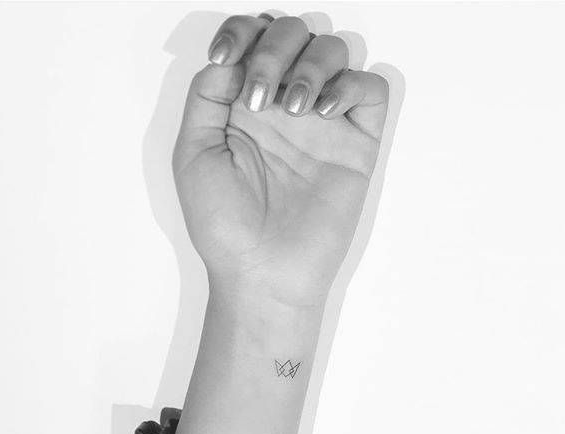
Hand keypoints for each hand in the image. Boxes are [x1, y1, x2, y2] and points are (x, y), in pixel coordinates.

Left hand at [173, 13, 388, 307]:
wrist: (262, 271)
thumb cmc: (224, 224)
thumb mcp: (194, 153)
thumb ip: (206, 95)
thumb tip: (233, 57)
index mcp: (243, 106)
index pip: (251, 38)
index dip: (241, 32)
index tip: (227, 60)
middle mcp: (283, 108)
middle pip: (293, 33)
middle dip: (275, 48)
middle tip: (259, 97)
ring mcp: (322, 125)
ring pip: (334, 51)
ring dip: (310, 64)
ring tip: (293, 110)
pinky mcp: (355, 146)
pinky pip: (370, 89)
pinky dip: (351, 84)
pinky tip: (324, 112)